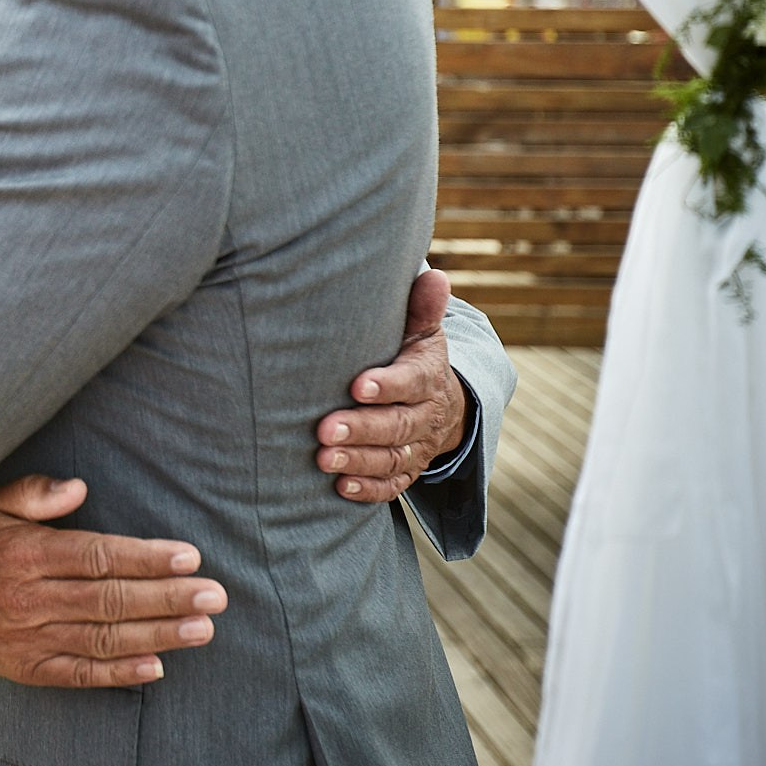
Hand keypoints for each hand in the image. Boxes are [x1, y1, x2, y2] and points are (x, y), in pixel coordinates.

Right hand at [0, 475, 225, 687]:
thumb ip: (35, 494)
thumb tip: (80, 487)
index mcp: (26, 554)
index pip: (100, 557)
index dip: (148, 558)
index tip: (189, 557)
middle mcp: (30, 598)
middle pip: (111, 600)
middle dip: (168, 598)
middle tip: (215, 597)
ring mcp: (28, 637)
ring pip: (103, 637)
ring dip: (157, 635)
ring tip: (201, 629)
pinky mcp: (24, 666)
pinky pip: (78, 673)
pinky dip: (118, 673)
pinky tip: (154, 666)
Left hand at [317, 268, 469, 502]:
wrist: (442, 403)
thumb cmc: (414, 357)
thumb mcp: (421, 332)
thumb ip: (421, 308)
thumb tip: (435, 275)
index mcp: (427, 376)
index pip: (411, 382)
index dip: (388, 385)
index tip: (358, 385)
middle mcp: (425, 415)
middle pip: (397, 426)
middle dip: (362, 429)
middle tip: (325, 429)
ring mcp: (418, 447)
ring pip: (392, 458)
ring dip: (358, 461)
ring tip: (323, 459)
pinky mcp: (407, 470)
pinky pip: (393, 485)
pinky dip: (369, 489)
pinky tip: (340, 487)